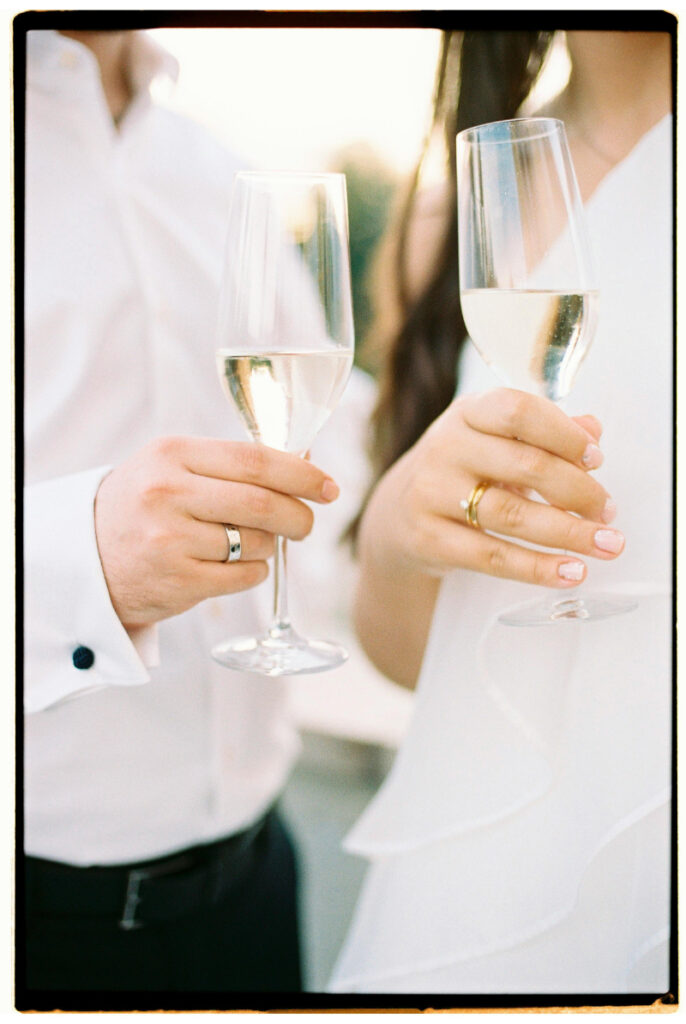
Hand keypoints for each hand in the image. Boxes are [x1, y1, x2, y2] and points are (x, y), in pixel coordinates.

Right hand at [94, 436, 339, 627]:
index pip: (255, 460)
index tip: (328, 487)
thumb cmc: (142, 506)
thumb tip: (303, 465)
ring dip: (271, 545)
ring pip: (258, 542)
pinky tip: (238, 564)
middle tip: (307, 524)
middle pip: (263, 504)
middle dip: (300, 516)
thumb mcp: (170, 466)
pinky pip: (245, 576)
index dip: (301, 474)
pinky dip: (255, 571)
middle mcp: (168, 493)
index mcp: (172, 454)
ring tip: (253, 542)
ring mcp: (170, 540)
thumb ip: (227, 464)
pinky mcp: (177, 581)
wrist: (85, 558)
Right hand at [361, 388, 622, 588]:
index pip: (518, 411)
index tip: (596, 459)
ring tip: (606, 545)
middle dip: (579, 491)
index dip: (563, 434)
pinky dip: (537, 567)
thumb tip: (592, 431)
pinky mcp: (428, 538)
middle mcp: (446, 448)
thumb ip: (543, 433)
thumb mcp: (493, 440)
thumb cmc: (459, 471)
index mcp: (467, 414)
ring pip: (512, 515)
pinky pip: (492, 556)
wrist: (396, 515)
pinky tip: (569, 572)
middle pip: (525, 466)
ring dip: (569, 533)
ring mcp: (432, 493)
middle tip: (608, 512)